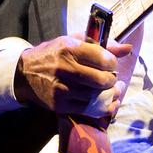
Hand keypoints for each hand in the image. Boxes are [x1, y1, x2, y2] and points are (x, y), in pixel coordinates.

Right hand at [14, 35, 132, 118]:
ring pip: (97, 97)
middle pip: (102, 80)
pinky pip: (88, 110)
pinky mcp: (60, 105)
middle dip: (111, 80)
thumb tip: (127, 48)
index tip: (110, 64)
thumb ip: (101, 44)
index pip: (103, 58)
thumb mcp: (73, 42)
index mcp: (69, 49)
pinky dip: (100, 107)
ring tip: (110, 90)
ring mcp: (62, 89)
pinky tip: (103, 102)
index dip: (112, 63)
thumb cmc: (53, 54)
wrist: (25, 74)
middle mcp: (65, 69)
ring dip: (109, 95)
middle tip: (110, 78)